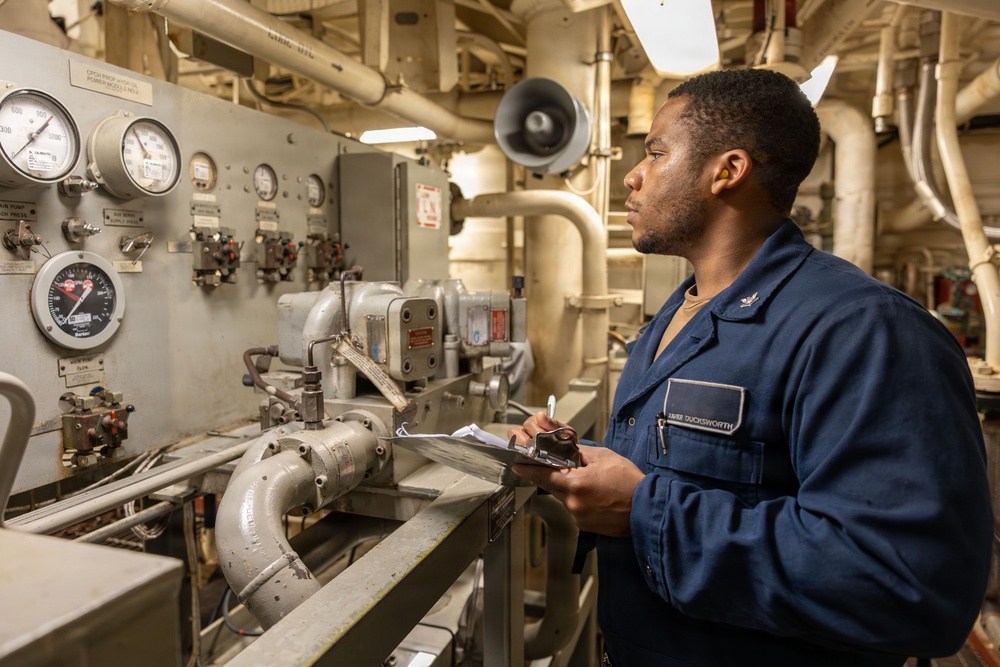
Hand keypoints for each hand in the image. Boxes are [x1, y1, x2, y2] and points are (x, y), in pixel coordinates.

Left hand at [509, 413, 644, 536]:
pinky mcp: (584, 525)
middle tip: (559, 465)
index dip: (528, 467)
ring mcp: (578, 517)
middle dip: (552, 474)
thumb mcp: (602, 456)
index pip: (541, 474)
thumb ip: (573, 447)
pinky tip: (593, 493)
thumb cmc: (630, 482)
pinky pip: (573, 508)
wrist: (647, 509)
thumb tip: (553, 432)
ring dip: (568, 486)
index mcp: (575, 484)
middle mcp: (573, 504)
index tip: (517, 462)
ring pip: (562, 497)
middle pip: (551, 485)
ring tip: (589, 480)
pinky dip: (578, 498)